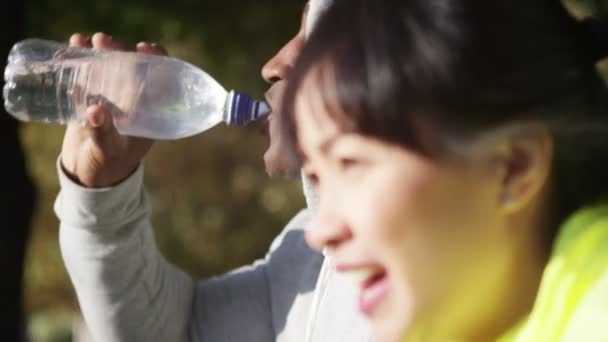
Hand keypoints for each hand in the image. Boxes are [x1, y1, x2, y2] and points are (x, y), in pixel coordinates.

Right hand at [60, 32, 166, 187]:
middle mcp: (133, 100)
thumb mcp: (107, 151)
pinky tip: (71, 46)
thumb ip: (102, 132)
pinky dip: (80, 59)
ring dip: (99, 50)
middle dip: (119, 49)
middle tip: (103, 41)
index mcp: (148, 111)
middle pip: (131, 66)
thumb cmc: (108, 166)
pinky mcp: (90, 97)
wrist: (89, 176)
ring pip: (109, 66)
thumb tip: (95, 111)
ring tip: (83, 40)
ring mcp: (111, 97)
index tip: (145, 47)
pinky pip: (88, 73)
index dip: (156, 59)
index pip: (159, 79)